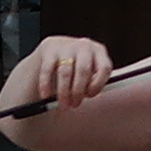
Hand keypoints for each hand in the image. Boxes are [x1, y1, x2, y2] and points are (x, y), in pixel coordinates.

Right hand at [0, 34, 115, 116]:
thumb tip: (90, 99)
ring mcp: (67, 45)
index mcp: (99, 51)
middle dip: (78, 92)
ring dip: (64, 92)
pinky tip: (45, 95)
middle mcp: (85, 46)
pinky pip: (47, 70)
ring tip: (62, 105)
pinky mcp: (50, 48)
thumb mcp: (89, 70)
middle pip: (84, 71)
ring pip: (65, 73)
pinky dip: (45, 85)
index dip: (98, 85)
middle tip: (74, 104)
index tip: (89, 96)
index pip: (104, 68)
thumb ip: (92, 82)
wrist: (55, 49)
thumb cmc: (76, 65)